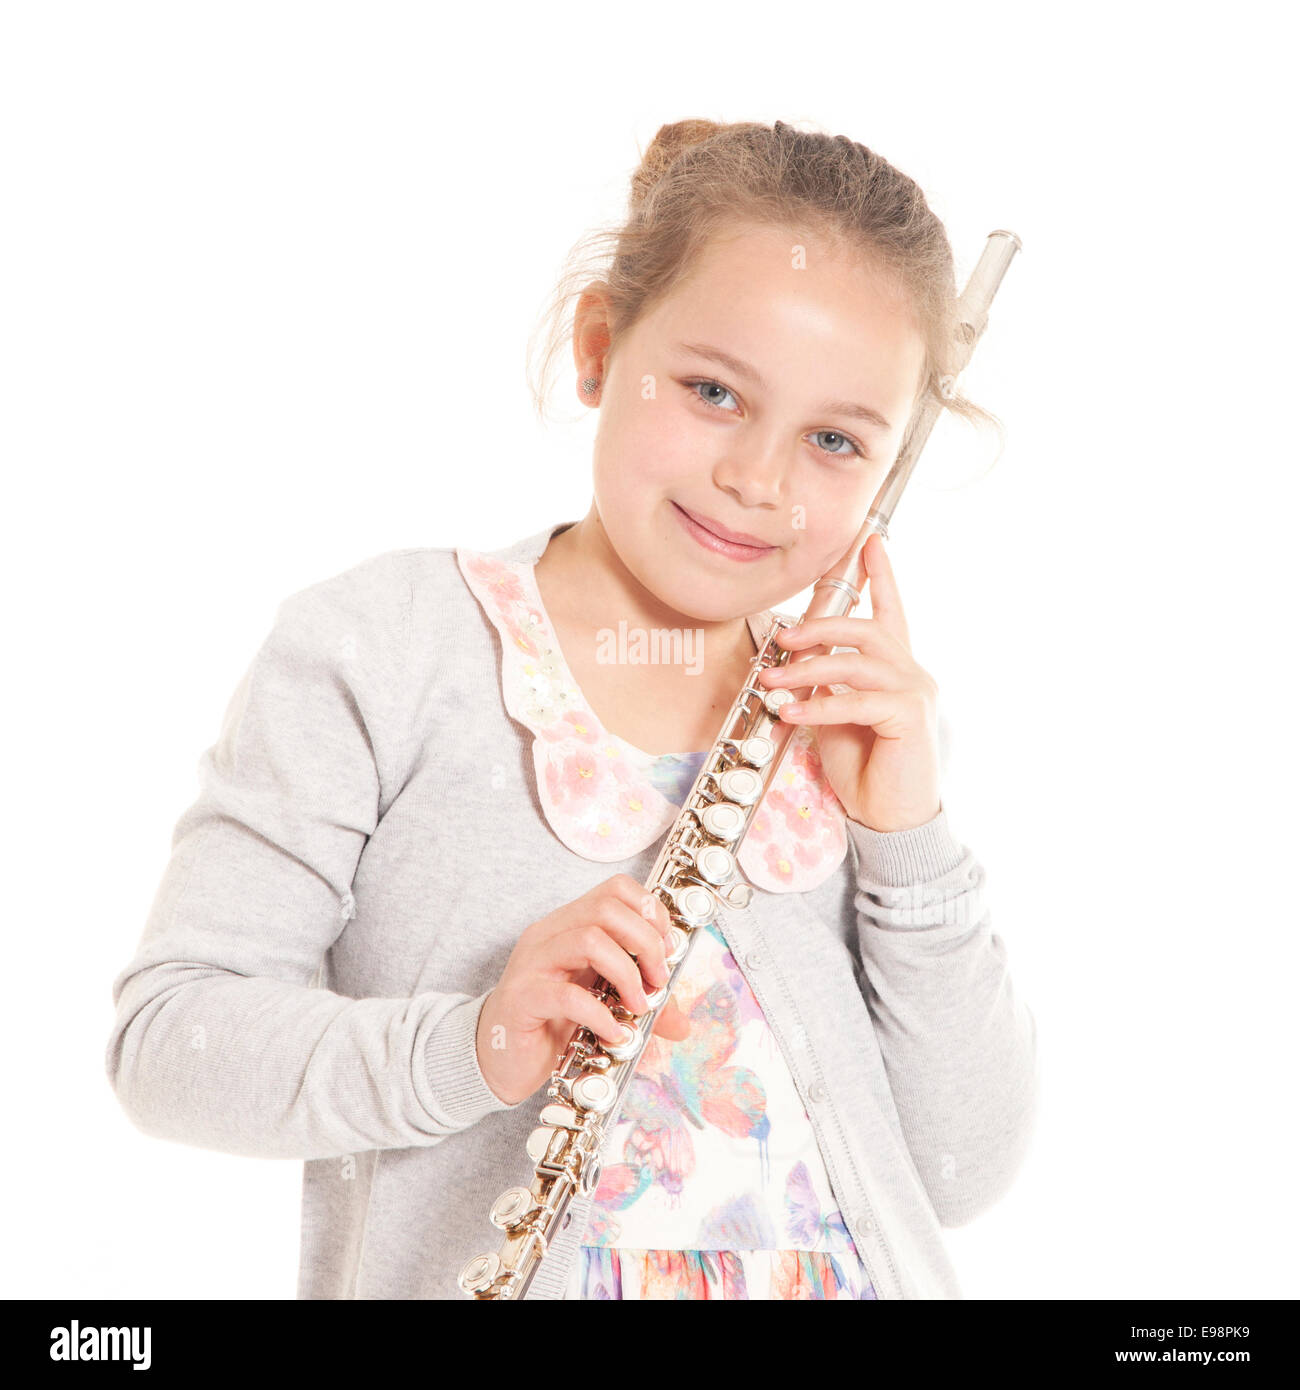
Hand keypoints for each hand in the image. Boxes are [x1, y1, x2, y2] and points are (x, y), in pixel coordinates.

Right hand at [476, 874, 691, 1106]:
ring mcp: (532, 963)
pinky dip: (600, 1015)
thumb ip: (640, 1004)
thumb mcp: (603, 1005)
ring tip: (636, 1006)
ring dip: (627, 974)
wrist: (499, 1059)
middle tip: (657, 982)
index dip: (650, 913)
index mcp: (569, 925)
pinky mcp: (522, 999)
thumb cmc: (551, 1024)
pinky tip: (613, 1034)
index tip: (666, 951)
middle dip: (645, 943)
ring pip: (588, 940)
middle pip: (606, 909)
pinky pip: (566, 995)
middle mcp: (549, 935)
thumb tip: (682, 1023)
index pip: (614, 889)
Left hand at [756, 531, 942, 832]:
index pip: (890, 612)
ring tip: (774, 681)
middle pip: (867, 628)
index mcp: (895, 669)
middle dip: (820, 626)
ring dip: (809, 668)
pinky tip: (793, 712)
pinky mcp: (910, 717)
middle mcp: (911, 674)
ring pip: (858, 661)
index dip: (881, 574)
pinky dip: (820, 704)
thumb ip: (824, 686)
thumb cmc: (864, 769)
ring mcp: (915, 693)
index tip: (870, 541)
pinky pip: (858, 699)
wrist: (891, 818)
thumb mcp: (834, 718)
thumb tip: (794, 664)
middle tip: (783, 637)